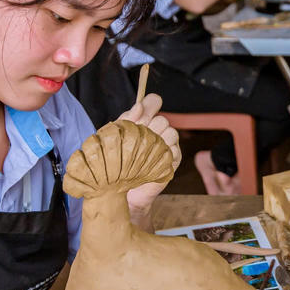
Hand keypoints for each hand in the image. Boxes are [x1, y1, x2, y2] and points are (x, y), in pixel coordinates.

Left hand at [117, 93, 180, 219]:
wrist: (118, 188)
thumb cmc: (115, 160)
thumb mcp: (115, 136)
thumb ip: (127, 118)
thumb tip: (139, 106)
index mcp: (144, 120)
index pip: (154, 102)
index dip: (151, 104)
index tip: (141, 114)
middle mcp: (158, 130)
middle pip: (163, 119)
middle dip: (150, 128)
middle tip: (135, 140)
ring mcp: (167, 145)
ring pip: (172, 133)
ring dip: (157, 141)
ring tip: (142, 152)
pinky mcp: (172, 160)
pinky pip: (174, 151)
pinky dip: (163, 154)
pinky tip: (150, 161)